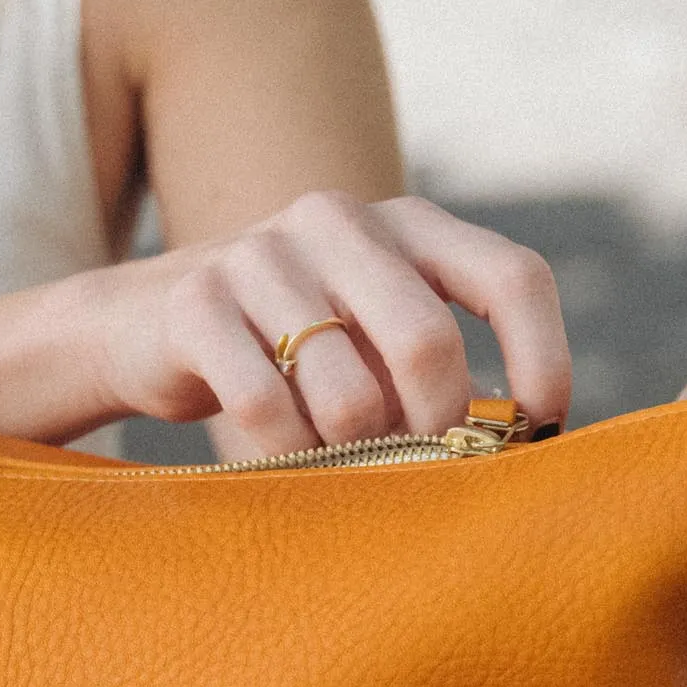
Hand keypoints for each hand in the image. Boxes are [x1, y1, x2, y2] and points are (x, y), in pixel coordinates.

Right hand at [104, 193, 570, 465]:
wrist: (144, 322)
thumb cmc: (295, 348)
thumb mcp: (375, 336)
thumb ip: (443, 370)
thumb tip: (522, 448)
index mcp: (406, 223)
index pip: (512, 276)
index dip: (542, 359)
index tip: (537, 429)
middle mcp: (339, 219)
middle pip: (426, 341)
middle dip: (434, 427)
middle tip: (420, 466)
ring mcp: (262, 253)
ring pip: (347, 395)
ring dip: (350, 452)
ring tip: (335, 455)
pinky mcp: (196, 299)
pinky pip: (267, 409)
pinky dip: (285, 455)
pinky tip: (279, 454)